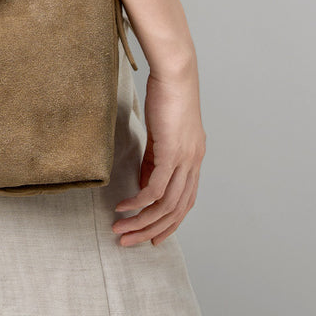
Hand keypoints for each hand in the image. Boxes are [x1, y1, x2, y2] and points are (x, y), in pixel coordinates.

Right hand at [111, 66, 206, 246]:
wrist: (175, 73)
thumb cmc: (167, 95)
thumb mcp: (161, 133)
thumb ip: (155, 159)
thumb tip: (144, 182)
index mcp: (194, 159)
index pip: (185, 202)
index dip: (170, 223)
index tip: (152, 238)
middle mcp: (194, 163)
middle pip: (176, 210)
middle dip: (152, 230)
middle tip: (129, 242)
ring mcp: (185, 159)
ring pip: (166, 205)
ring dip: (142, 221)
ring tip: (120, 229)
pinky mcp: (171, 152)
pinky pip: (155, 188)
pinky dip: (139, 202)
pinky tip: (124, 207)